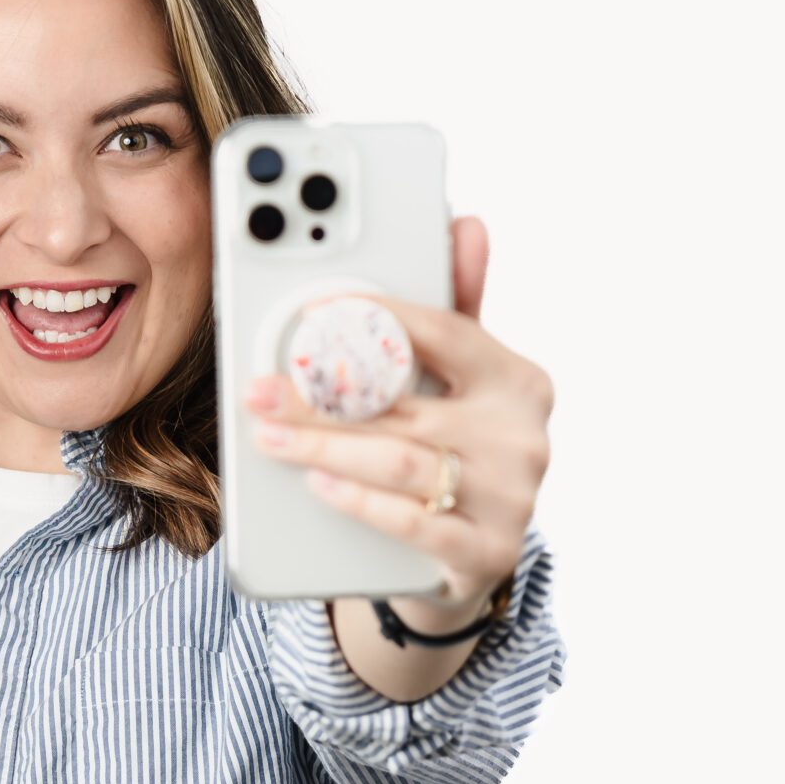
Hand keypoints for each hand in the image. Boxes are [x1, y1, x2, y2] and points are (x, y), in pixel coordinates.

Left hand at [243, 215, 553, 631]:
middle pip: (407, 404)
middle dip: (322, 398)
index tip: (312, 312)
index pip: (445, 333)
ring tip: (273, 437)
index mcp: (519, 380)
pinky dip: (359, 501)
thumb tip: (466, 225)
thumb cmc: (455, 454)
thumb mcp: (457, 384)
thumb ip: (453, 310)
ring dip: (326, 448)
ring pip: (402, 463)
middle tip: (261, 392)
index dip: (377, 318)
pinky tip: (317, 483)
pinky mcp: (486, 552)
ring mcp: (510, 498)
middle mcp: (523, 437)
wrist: (470, 558)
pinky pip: (412, 522)